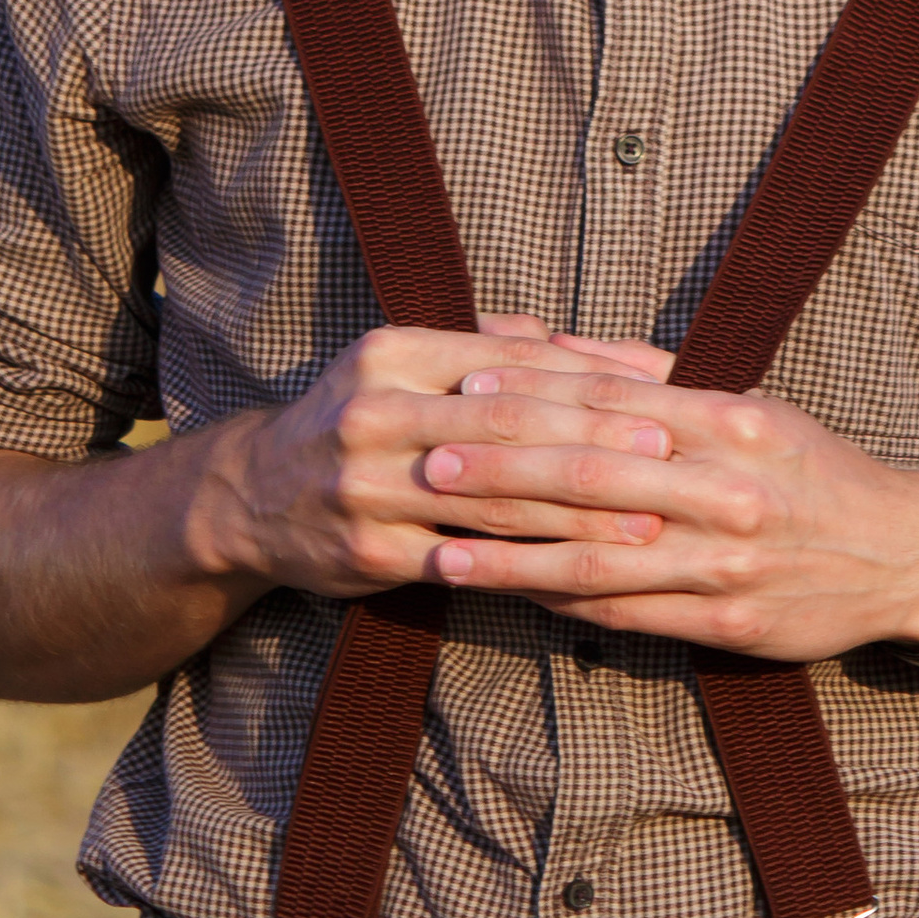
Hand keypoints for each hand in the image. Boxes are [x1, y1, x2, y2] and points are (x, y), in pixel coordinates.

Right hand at [188, 319, 682, 604]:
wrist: (249, 497)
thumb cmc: (358, 419)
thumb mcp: (408, 364)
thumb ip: (500, 350)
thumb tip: (596, 341)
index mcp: (394, 353)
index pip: (511, 361)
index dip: (591, 377)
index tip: (661, 390)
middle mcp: (376, 412)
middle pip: (508, 426)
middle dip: (597, 442)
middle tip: (669, 453)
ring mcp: (368, 485)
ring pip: (494, 499)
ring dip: (580, 514)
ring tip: (647, 521)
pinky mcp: (369, 551)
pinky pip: (464, 561)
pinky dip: (528, 568)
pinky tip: (582, 576)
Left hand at [411, 364, 918, 661]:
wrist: (904, 556)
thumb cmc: (813, 470)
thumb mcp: (749, 405)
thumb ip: (652, 378)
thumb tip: (559, 344)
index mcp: (728, 422)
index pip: (611, 403)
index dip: (530, 397)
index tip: (463, 389)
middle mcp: (725, 490)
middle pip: (594, 476)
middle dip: (503, 471)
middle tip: (430, 462)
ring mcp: (724, 562)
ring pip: (599, 557)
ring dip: (513, 555)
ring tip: (442, 550)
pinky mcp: (725, 623)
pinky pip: (626, 613)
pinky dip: (560, 603)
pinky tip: (508, 596)